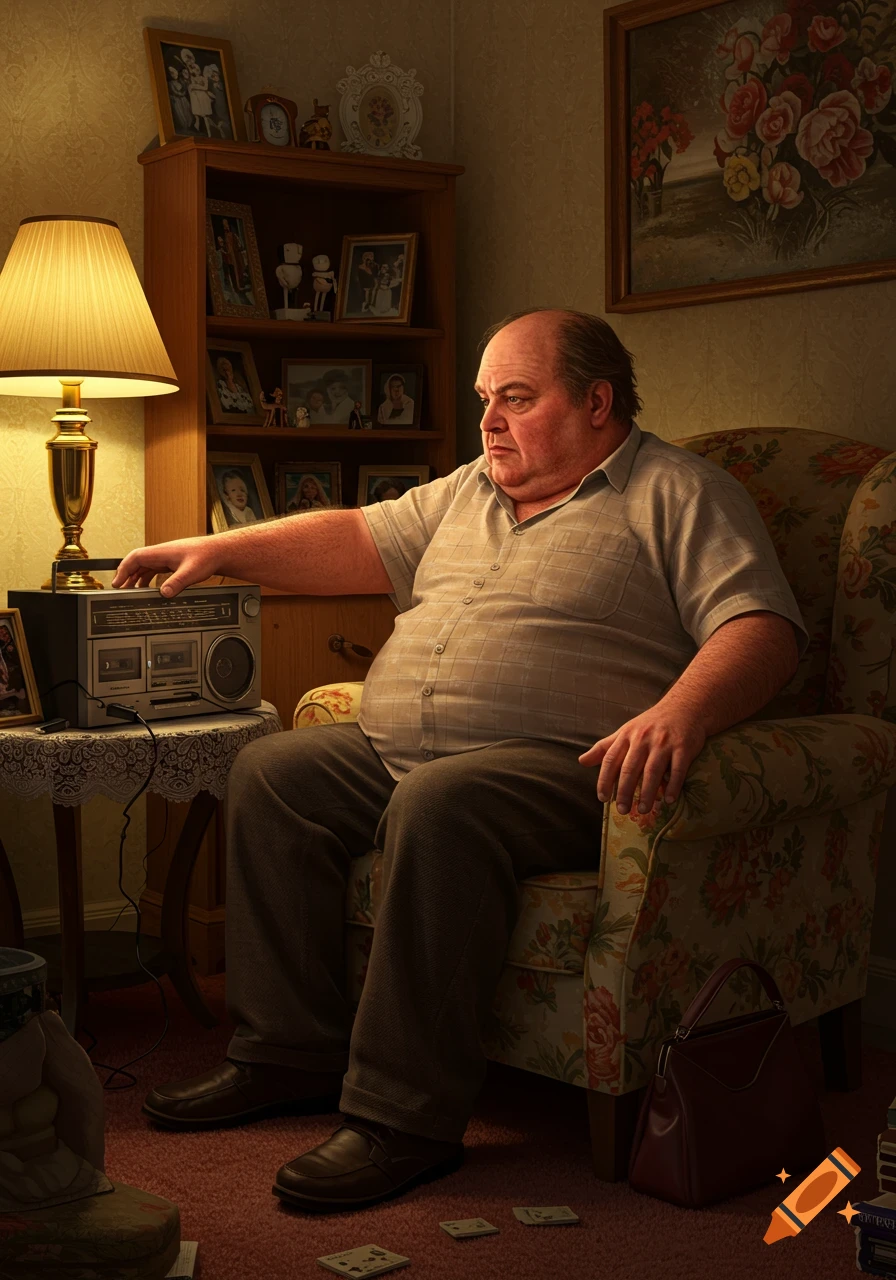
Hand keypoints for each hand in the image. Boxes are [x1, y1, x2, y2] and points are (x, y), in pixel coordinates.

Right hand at [112, 536, 217, 596]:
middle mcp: (161, 553)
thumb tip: (164, 593)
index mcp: (161, 552)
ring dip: (136, 578)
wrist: (219, 552)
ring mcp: (166, 558)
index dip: (123, 569)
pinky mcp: (172, 563)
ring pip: (145, 567)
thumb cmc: (207, 556)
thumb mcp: (191, 572)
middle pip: (137, 563)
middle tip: (120, 590)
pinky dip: (147, 579)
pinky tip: (148, 589)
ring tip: (131, 591)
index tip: (117, 582)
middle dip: (126, 576)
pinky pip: (154, 570)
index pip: (135, 557)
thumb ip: (177, 583)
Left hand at [578, 705, 705, 814]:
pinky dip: (673, 785)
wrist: (684, 707)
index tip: (603, 798)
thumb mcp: (625, 731)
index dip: (605, 780)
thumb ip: (604, 747)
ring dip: (647, 792)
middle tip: (623, 810)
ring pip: (652, 771)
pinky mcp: (683, 747)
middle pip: (630, 768)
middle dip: (625, 791)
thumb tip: (582, 761)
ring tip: (644, 809)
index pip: (611, 760)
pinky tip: (669, 800)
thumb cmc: (651, 723)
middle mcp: (643, 739)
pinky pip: (677, 769)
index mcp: (627, 736)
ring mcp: (663, 743)